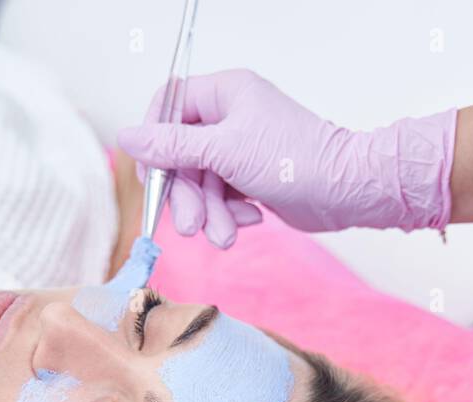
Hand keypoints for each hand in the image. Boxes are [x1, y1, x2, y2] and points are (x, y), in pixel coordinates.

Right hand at [117, 69, 456, 246]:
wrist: (346, 191)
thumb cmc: (293, 160)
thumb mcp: (223, 152)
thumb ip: (172, 147)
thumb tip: (126, 136)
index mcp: (223, 93)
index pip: (167, 107)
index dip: (155, 143)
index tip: (154, 176)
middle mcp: (230, 117)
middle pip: (181, 155)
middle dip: (186, 195)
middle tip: (191, 226)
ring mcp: (241, 149)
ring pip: (201, 183)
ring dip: (209, 213)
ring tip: (225, 236)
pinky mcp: (252, 178)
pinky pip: (222, 197)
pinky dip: (230, 214)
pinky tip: (251, 220)